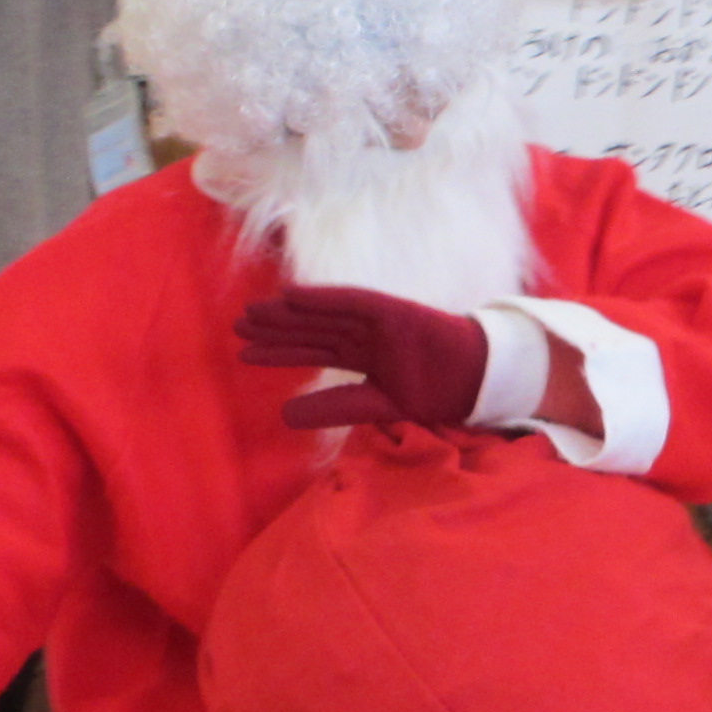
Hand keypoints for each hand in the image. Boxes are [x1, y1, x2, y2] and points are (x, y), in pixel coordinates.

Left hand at [238, 285, 492, 432]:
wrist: (474, 381)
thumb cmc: (434, 393)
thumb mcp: (376, 406)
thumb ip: (334, 407)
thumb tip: (284, 416)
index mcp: (365, 356)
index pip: (315, 350)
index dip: (280, 351)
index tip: (245, 353)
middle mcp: (365, 334)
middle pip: (312, 329)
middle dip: (276, 329)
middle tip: (237, 327)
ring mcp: (377, 320)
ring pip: (323, 315)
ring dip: (288, 313)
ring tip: (251, 315)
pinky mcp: (391, 310)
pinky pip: (350, 301)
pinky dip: (321, 297)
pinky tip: (290, 296)